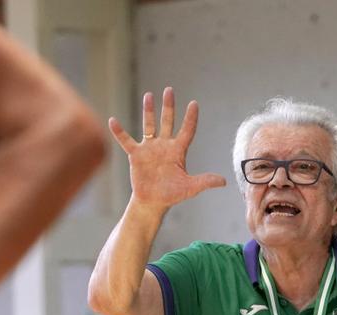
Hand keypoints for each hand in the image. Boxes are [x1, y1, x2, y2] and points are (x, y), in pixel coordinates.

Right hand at [107, 87, 225, 210]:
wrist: (153, 202)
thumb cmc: (172, 194)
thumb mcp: (190, 188)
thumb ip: (205, 181)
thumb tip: (223, 181)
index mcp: (178, 151)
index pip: (187, 130)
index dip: (190, 118)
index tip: (194, 103)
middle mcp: (164, 146)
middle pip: (167, 122)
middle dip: (168, 106)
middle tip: (169, 90)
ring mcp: (150, 149)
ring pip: (149, 126)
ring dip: (149, 111)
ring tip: (149, 96)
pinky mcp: (136, 155)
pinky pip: (126, 140)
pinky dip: (119, 132)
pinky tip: (113, 120)